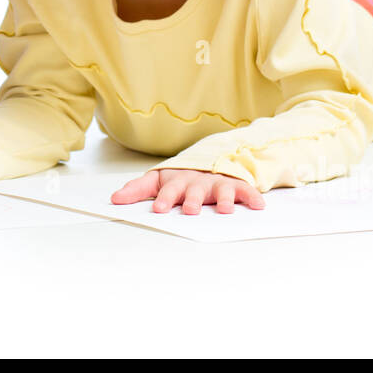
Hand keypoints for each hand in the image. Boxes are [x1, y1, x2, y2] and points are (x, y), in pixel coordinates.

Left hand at [111, 169, 265, 214]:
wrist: (209, 162)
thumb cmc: (180, 179)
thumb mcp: (158, 181)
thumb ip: (136, 189)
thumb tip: (114, 199)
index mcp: (177, 182)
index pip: (168, 190)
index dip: (164, 199)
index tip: (159, 210)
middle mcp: (197, 182)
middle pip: (194, 190)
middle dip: (192, 199)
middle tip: (190, 210)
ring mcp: (216, 183)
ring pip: (221, 190)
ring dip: (223, 199)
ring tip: (225, 209)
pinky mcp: (235, 186)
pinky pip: (245, 191)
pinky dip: (252, 197)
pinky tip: (258, 206)